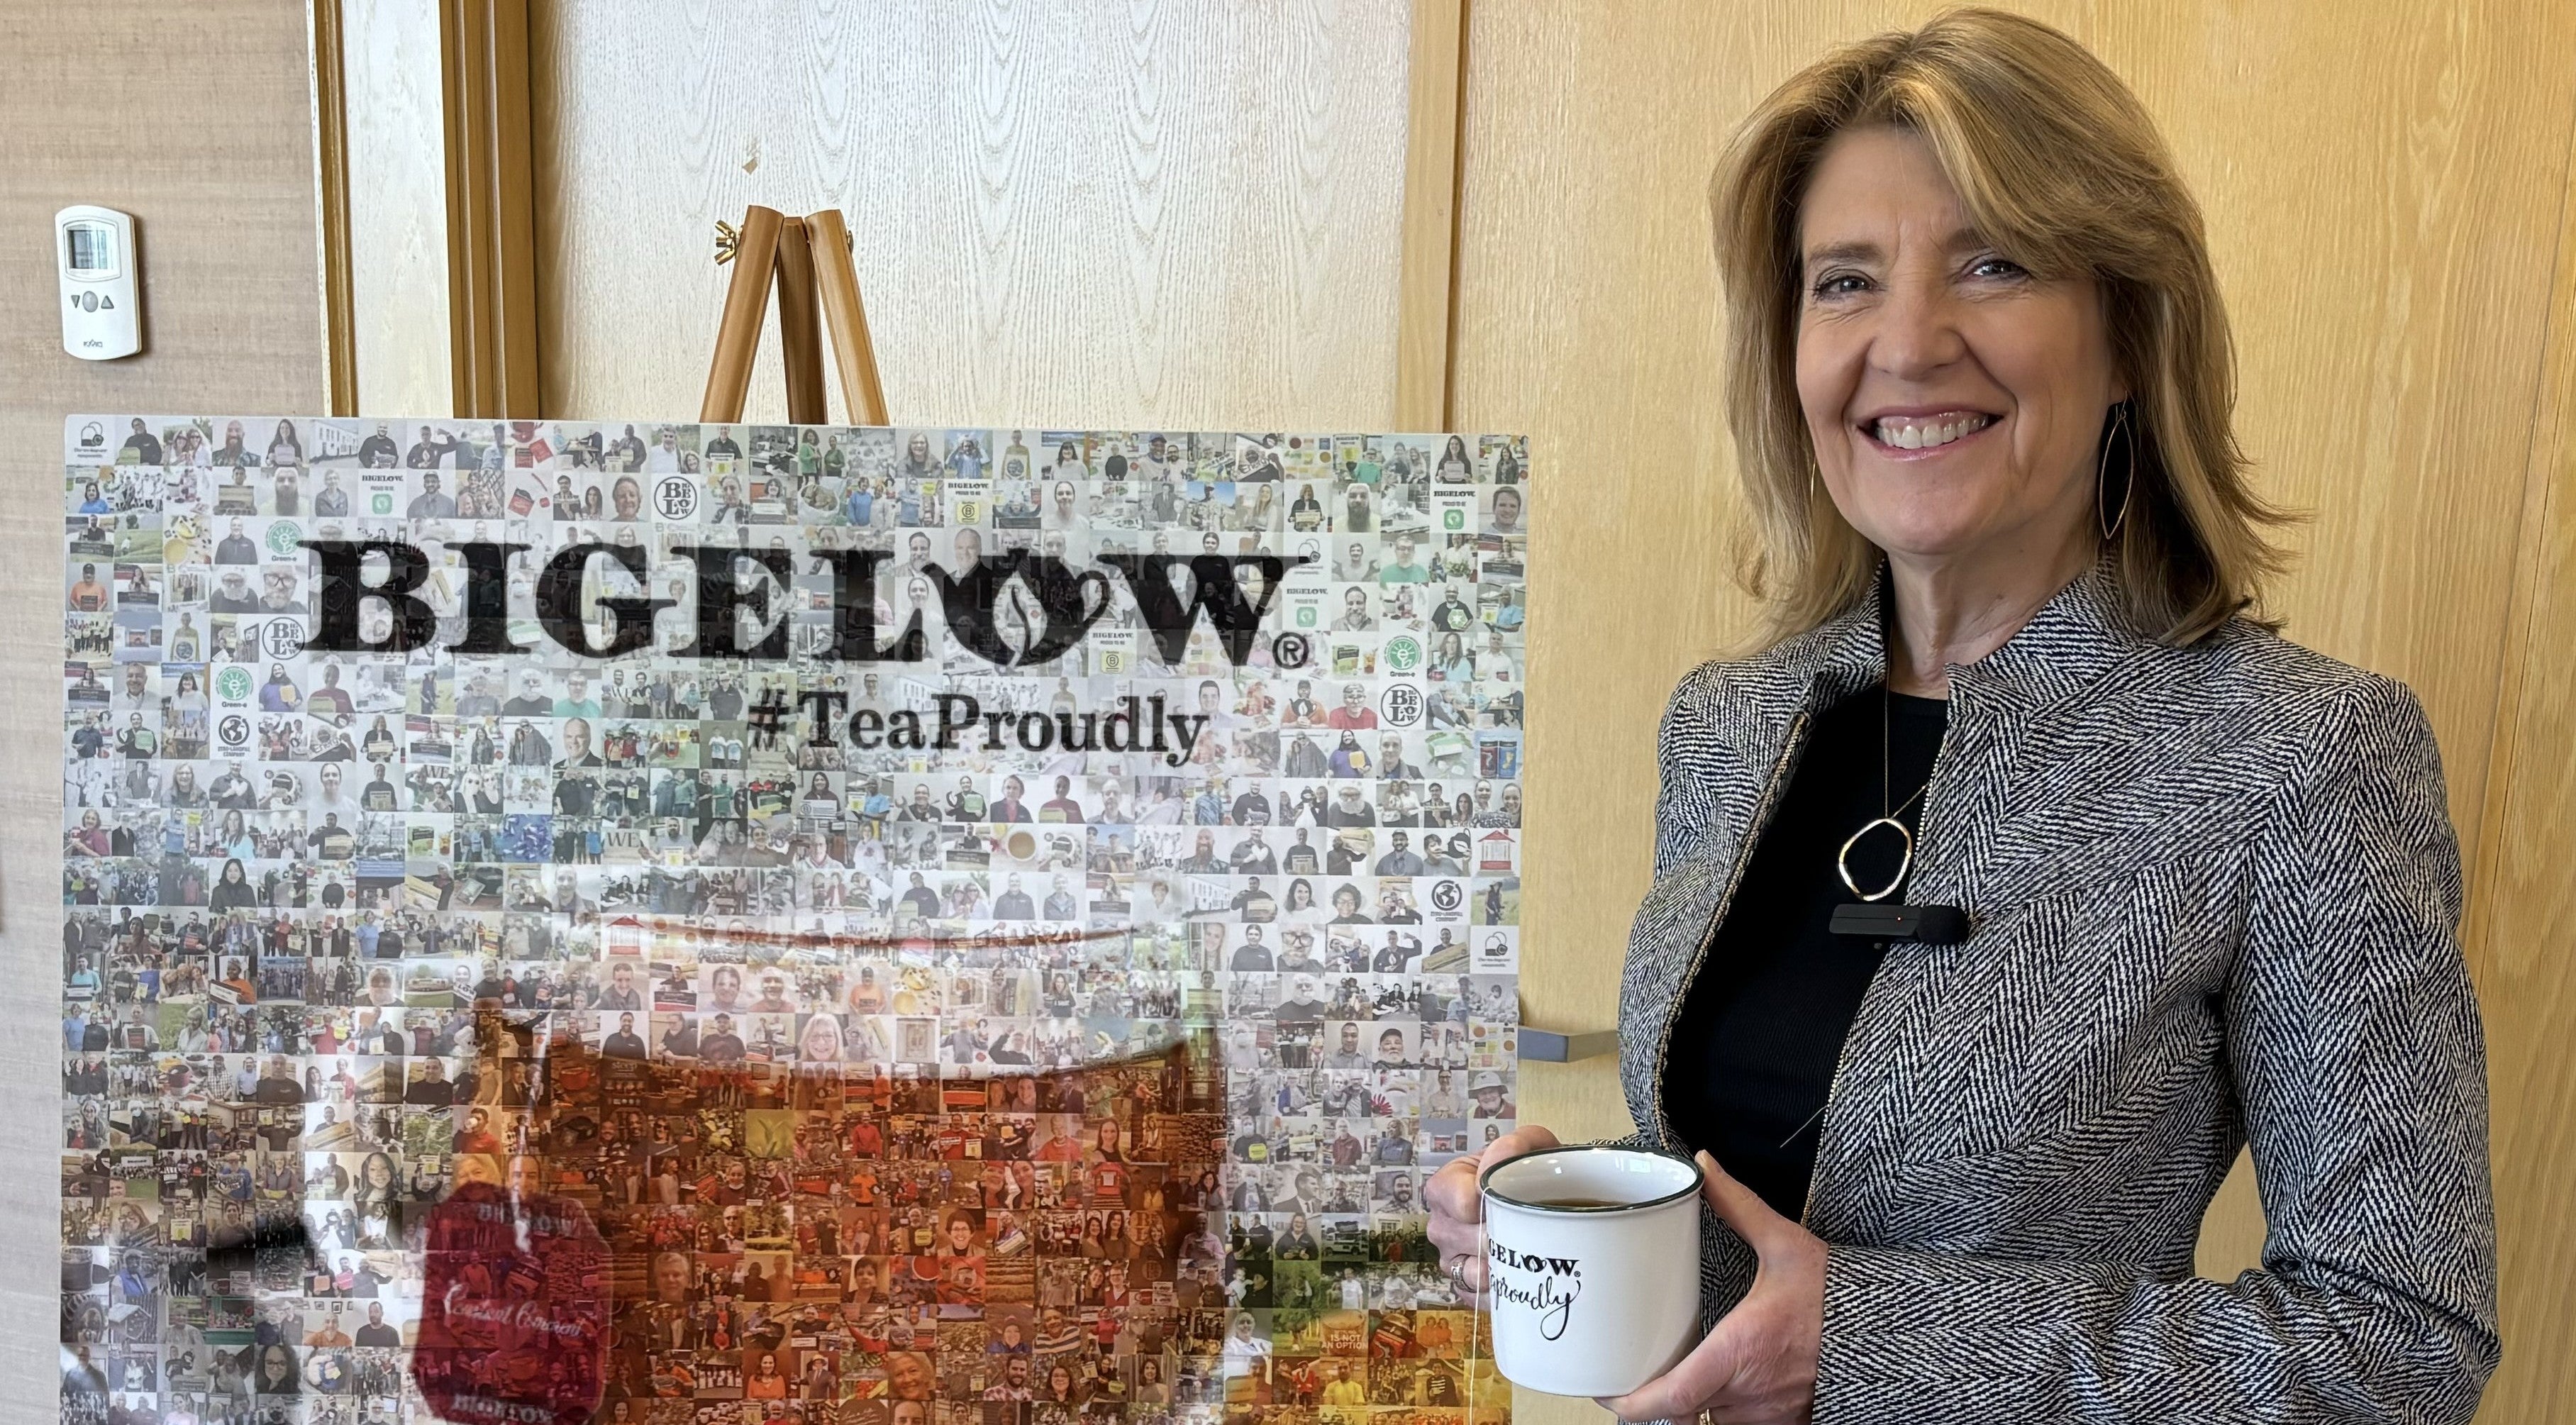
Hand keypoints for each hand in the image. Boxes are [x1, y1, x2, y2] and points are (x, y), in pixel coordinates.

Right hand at [1423, 1123, 1559, 1293]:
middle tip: (1530, 1226)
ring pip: (1475, 1273)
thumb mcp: (1527, 1147)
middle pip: (1471, 1239)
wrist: (1536, 1202)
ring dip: (1505, 1264)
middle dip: (1505, 1235)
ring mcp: (1450, 1260)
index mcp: (1445, 1188)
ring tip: (1526, 1250)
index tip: (1516, 1199)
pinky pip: (1479, 1299)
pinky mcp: (1465, 1289)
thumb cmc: (1525, 1174)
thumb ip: (1516, 1144)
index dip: (1492, 1203)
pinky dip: (1502, 1290)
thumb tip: (1503, 1157)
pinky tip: (1518, 1274)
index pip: (1462, 1203)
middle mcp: (1441, 1226)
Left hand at [1599, 1152, 1823, 1424]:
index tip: (1608, 1392)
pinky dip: (1728, 1409)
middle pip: (1684, 1410)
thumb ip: (1738, 1206)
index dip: (1630, 1404)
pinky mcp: (1790, 1424)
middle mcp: (1749, 1393)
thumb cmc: (1838, 1296)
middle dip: (1663, 1393)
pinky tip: (1729, 1382)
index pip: (1670, 1398)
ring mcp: (1770, 1415)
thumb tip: (1706, 1166)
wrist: (1894, 1333)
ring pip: (1712, 1419)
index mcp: (1738, 1352)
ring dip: (1698, 1401)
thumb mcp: (1786, 1245)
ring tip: (1687, 1369)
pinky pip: (1742, 1424)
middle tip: (1643, 1366)